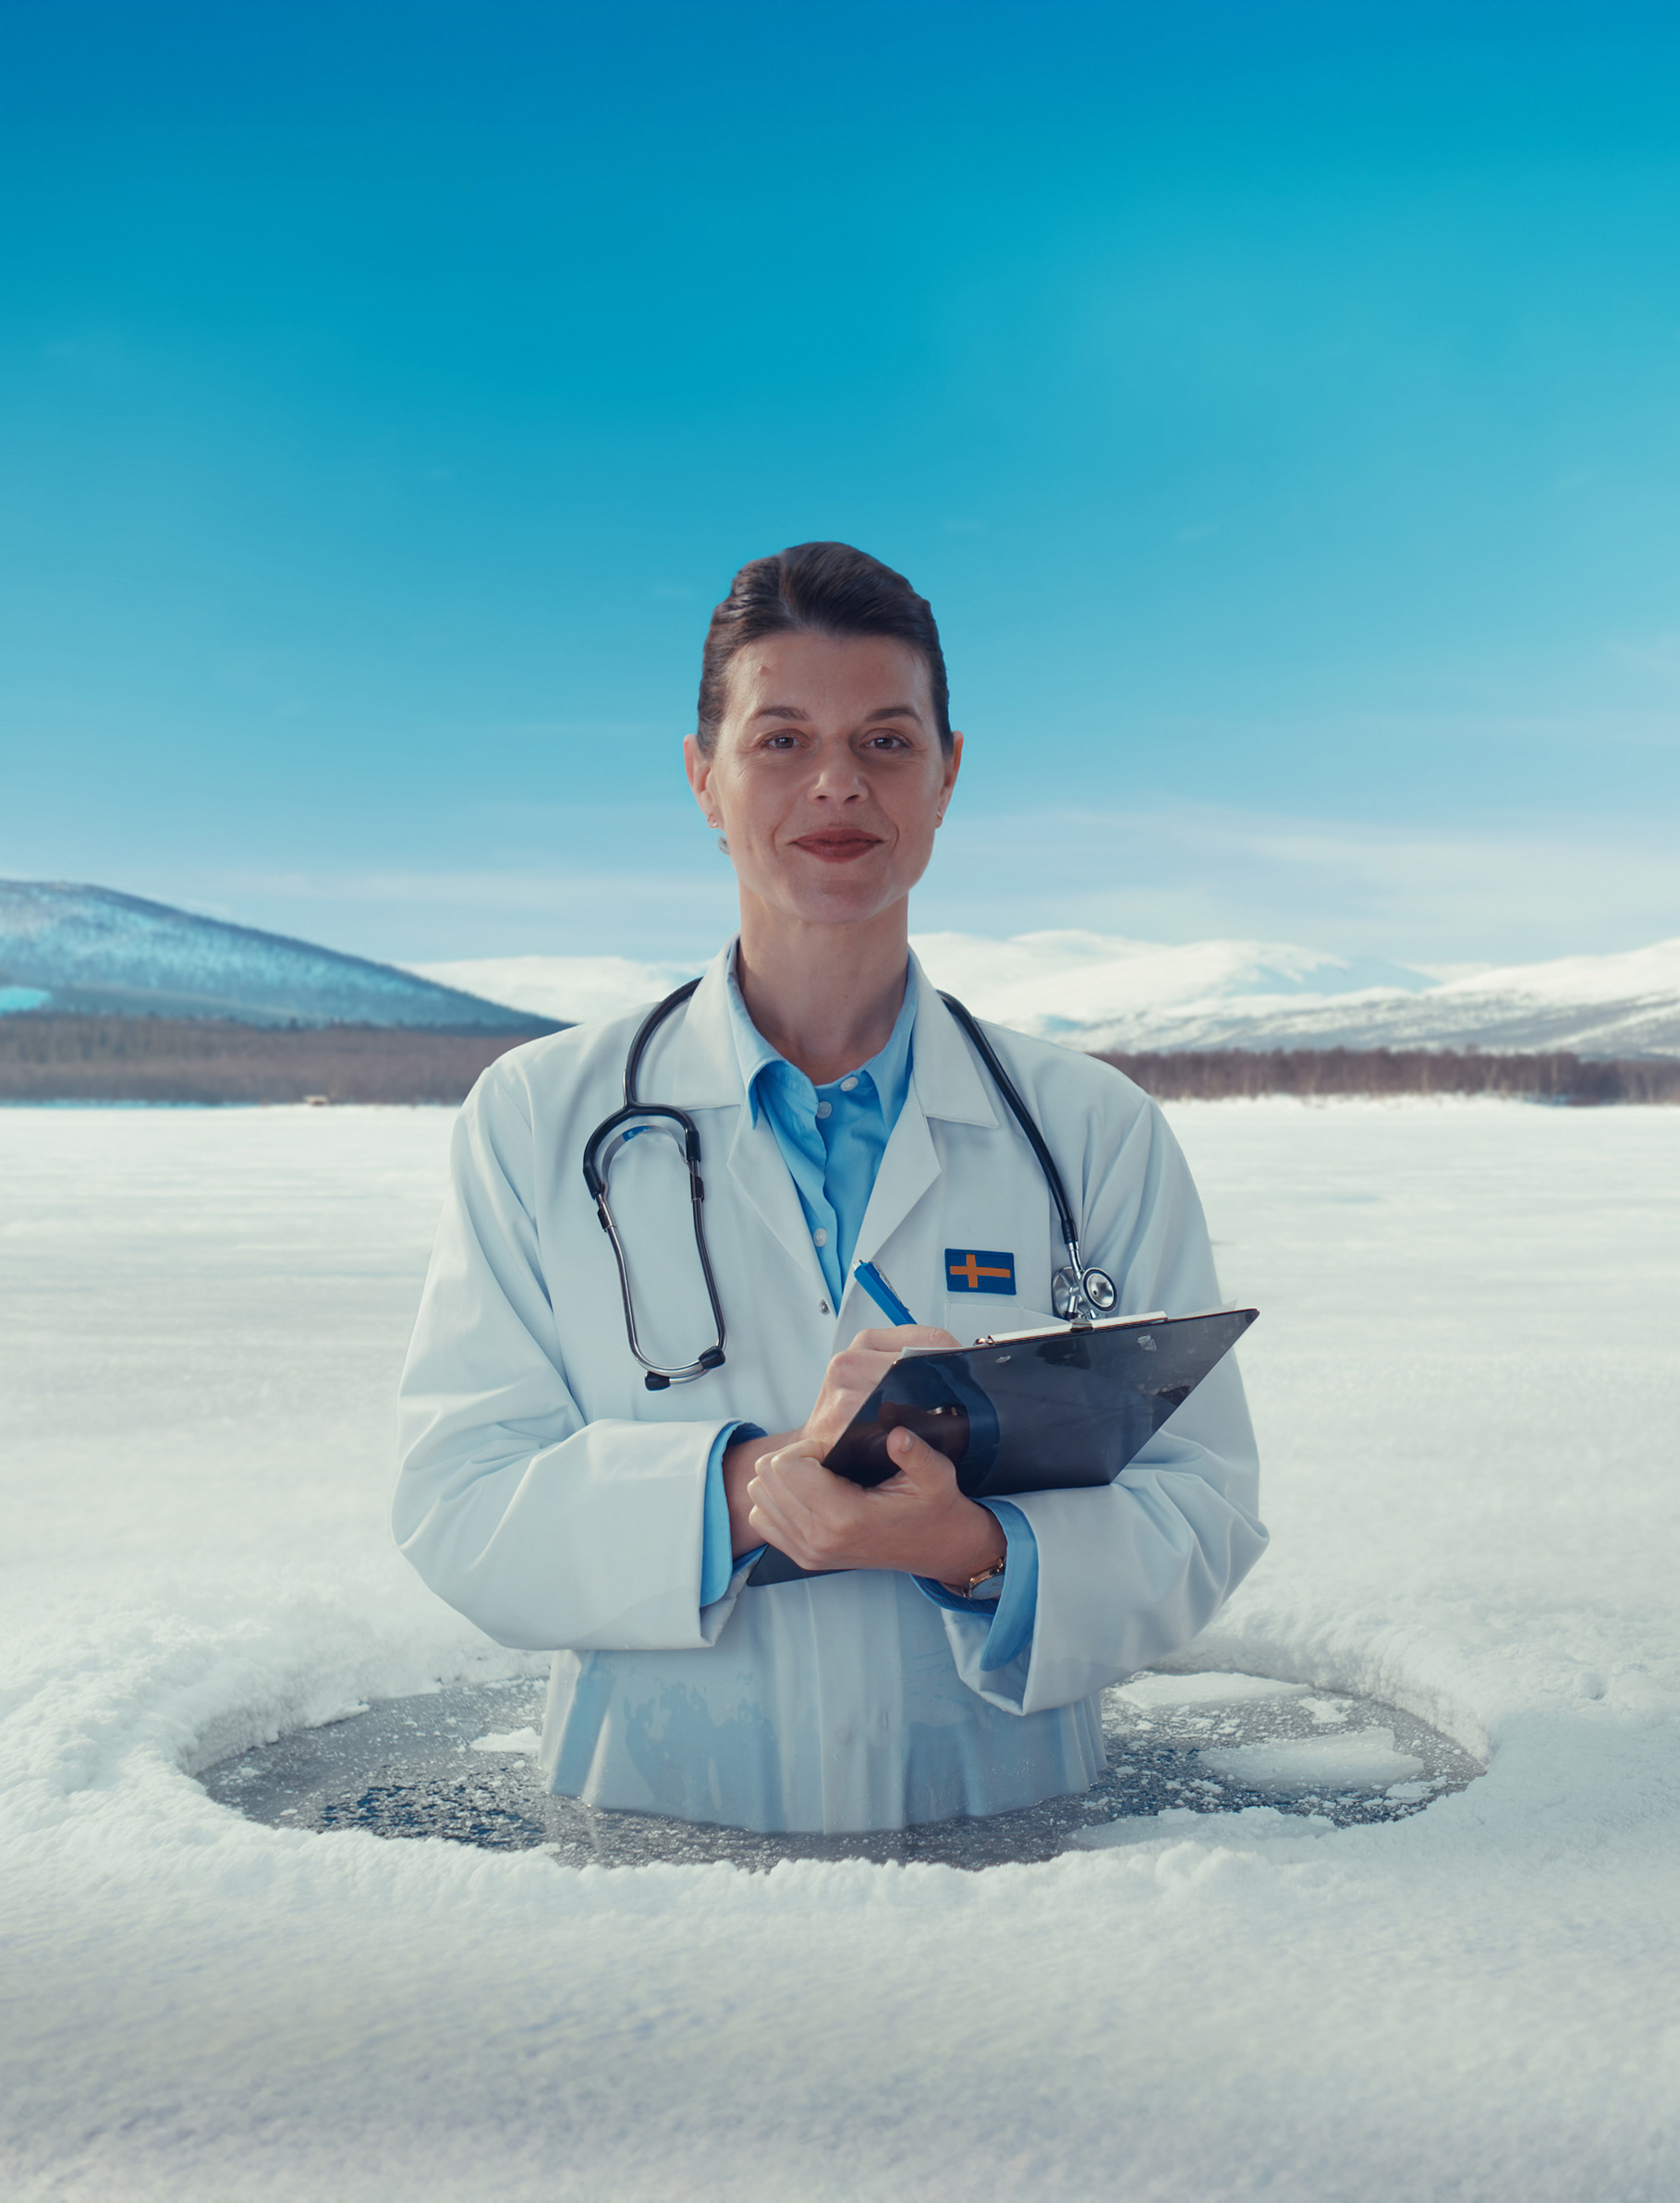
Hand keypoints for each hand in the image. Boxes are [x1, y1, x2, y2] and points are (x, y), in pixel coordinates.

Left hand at [744, 1423, 1007, 1585]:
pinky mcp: (803, 1558)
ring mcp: (808, 1552)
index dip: (809, 1446)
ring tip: (818, 1475)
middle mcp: (818, 1539)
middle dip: (793, 1458)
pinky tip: (808, 1493)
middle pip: (766, 1478)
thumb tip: (897, 1434)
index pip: (786, 1467)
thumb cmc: (934, 1507)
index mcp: (845, 1517)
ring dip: (783, 1477)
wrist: (938, 1548)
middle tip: (826, 1459)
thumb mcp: (936, 1474)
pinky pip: (761, 1519)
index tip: (835, 1448)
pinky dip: (777, 1499)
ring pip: (759, 1496)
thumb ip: (915, 1453)